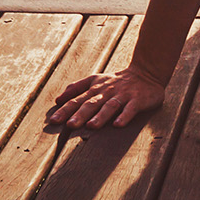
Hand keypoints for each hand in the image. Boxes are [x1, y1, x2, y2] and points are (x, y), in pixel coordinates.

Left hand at [47, 67, 165, 128]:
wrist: (146, 73)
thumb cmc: (117, 81)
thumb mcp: (95, 80)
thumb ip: (77, 88)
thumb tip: (58, 99)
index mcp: (95, 87)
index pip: (77, 99)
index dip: (65, 109)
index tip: (53, 120)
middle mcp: (107, 91)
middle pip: (91, 103)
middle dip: (80, 114)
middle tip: (69, 125)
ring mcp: (123, 95)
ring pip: (110, 106)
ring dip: (100, 116)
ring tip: (91, 126)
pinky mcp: (137, 100)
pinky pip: (130, 109)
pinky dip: (124, 116)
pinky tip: (118, 125)